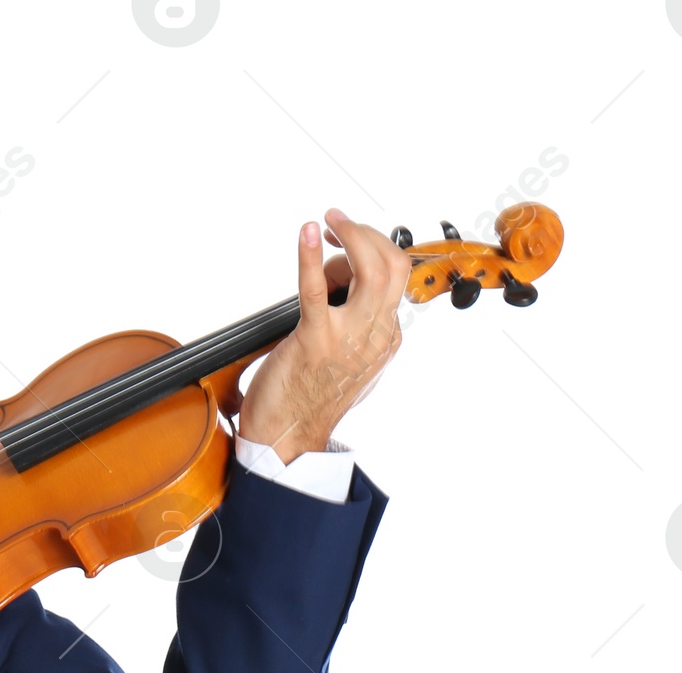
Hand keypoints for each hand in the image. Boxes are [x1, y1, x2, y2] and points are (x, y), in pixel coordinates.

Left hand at [237, 207, 409, 462]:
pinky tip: (307, 234)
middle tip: (340, 223)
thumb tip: (340, 289)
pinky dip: (309, 256)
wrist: (285, 438)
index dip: (370, 253)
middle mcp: (374, 336)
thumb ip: (354, 327)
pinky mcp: (314, 340)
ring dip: (351, 235)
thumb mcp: (347, 361)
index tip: (346, 243)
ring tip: (326, 226)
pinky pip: (316, 289)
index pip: (396, 279)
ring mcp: (347, 338)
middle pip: (394, 266)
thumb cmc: (305, 401)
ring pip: (371, 269)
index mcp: (385, 340)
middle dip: (369, 234)